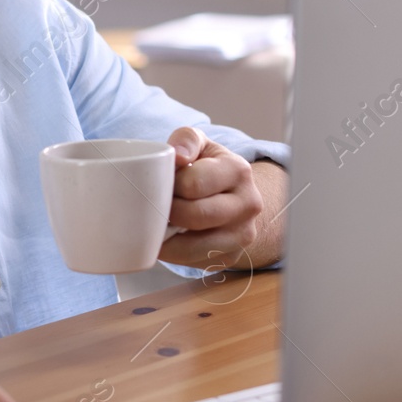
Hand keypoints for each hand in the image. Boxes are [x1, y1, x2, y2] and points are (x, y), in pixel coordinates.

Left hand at [158, 127, 287, 271]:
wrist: (236, 196)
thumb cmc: (209, 168)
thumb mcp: (200, 144)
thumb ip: (186, 139)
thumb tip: (178, 156)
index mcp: (238, 171)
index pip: (192, 184)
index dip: (169, 186)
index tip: (161, 184)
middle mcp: (248, 204)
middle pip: (193, 216)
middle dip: (166, 212)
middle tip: (153, 206)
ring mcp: (242, 235)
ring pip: (192, 247)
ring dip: (166, 238)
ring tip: (155, 225)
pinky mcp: (230, 257)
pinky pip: (193, 262)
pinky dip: (173, 254)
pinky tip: (168, 239)